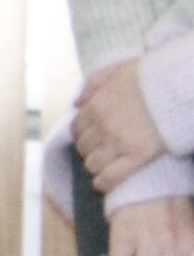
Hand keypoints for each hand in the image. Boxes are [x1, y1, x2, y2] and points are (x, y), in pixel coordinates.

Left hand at [75, 59, 168, 193]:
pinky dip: (104, 183)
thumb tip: (76, 104)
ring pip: (92, 164)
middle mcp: (102, 126)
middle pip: (84, 148)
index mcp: (96, 106)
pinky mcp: (137, 156)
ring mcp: (118, 142)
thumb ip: (93, 84)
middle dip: (90, 151)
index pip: (76, 129)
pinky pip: (110, 178)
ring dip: (96, 167)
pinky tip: (104, 185)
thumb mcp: (116, 70)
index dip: (83, 136)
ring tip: (106, 167)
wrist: (179, 86)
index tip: (92, 139)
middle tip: (103, 153)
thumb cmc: (151, 76)